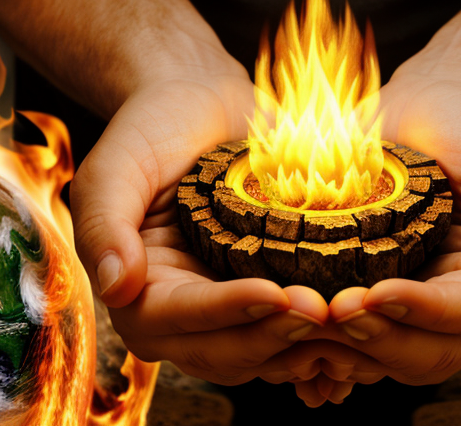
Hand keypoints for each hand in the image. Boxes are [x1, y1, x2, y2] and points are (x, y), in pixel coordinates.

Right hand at [70, 64, 327, 383]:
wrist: (208, 105)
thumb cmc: (158, 126)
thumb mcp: (119, 163)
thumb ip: (105, 222)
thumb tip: (115, 288)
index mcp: (138, 287)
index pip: (173, 319)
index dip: (223, 313)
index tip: (272, 295)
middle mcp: (181, 311)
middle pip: (220, 351)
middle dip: (271, 337)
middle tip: (322, 312)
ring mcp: (228, 309)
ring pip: (260, 355)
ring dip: (302, 346)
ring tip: (347, 321)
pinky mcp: (267, 297)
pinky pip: (290, 336)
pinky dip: (319, 338)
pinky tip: (355, 323)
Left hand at [314, 57, 460, 386]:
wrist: (431, 108)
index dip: (424, 314)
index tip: (377, 294)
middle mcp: (459, 315)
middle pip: (423, 355)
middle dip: (377, 339)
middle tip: (330, 312)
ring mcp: (412, 313)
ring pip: (381, 358)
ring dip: (342, 348)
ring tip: (299, 323)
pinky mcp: (374, 300)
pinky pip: (350, 339)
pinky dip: (322, 341)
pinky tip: (287, 325)